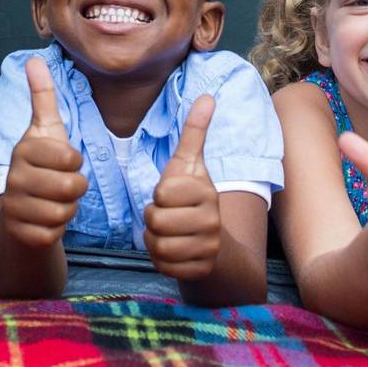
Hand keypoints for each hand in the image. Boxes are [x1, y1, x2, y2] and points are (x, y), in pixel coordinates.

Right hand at [0, 56, 88, 249]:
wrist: (20, 211)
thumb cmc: (41, 165)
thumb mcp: (45, 129)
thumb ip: (43, 96)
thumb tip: (34, 58)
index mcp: (23, 149)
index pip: (71, 158)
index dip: (75, 162)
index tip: (62, 162)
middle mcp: (14, 177)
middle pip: (72, 186)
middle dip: (76, 189)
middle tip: (62, 185)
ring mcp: (14, 206)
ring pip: (65, 211)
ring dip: (67, 209)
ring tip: (54, 201)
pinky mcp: (19, 232)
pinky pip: (54, 233)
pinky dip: (57, 229)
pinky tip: (45, 220)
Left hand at [143, 96, 219, 280]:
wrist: (215, 243)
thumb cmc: (193, 198)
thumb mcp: (191, 164)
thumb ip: (195, 131)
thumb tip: (207, 96)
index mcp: (206, 192)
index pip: (161, 194)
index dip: (158, 196)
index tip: (171, 197)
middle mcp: (212, 220)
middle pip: (155, 221)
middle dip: (153, 219)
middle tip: (167, 217)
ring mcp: (207, 247)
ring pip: (157, 245)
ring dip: (154, 240)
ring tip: (168, 233)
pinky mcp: (200, 270)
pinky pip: (163, 266)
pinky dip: (161, 260)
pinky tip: (173, 251)